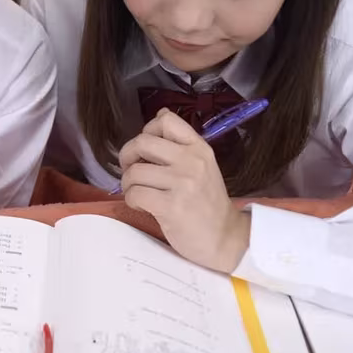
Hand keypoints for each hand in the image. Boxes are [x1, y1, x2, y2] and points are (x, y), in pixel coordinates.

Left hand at [118, 108, 250, 272]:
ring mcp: (182, 183)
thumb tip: (161, 113)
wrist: (225, 239)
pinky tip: (143, 206)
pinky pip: (134, 193)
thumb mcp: (201, 166)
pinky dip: (131, 200)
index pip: (166, 120)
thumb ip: (180, 143)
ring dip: (128, 184)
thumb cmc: (207, 203)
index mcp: (199, 148)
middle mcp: (191, 161)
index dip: (147, 131)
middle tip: (133, 172)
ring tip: (139, 193)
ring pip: (134, 171)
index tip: (147, 150)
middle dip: (128, 156)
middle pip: (142, 142)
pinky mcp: (171, 206)